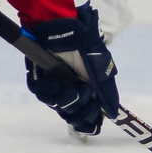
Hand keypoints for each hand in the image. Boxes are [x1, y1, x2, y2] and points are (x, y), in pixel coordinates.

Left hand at [24, 3, 120, 134]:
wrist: (64, 27)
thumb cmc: (85, 45)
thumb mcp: (101, 70)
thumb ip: (107, 92)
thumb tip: (112, 113)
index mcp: (87, 89)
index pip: (87, 116)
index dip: (89, 123)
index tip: (91, 125)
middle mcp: (71, 89)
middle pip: (71, 116)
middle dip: (78, 112)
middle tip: (83, 97)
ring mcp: (55, 84)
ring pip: (56, 106)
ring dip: (65, 100)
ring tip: (72, 87)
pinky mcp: (39, 77)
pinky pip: (40, 93)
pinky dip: (48, 90)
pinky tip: (56, 82)